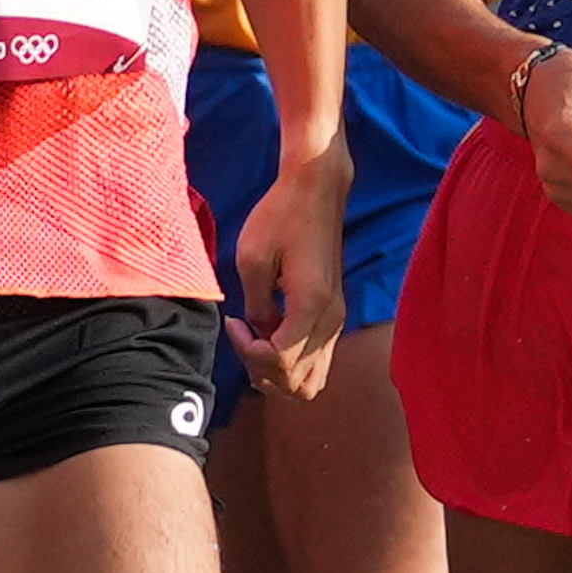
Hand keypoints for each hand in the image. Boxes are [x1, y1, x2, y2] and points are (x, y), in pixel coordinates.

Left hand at [230, 132, 351, 400]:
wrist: (317, 191)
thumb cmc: (281, 217)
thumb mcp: (253, 259)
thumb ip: (256, 306)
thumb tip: (259, 333)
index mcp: (311, 305)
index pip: (281, 360)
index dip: (248, 352)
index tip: (234, 321)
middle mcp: (331, 318)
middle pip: (300, 381)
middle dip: (264, 371)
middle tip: (243, 339)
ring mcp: (337, 318)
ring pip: (314, 379)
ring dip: (281, 374)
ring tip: (256, 347)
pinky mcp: (335, 313)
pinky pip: (319, 360)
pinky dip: (293, 362)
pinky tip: (273, 336)